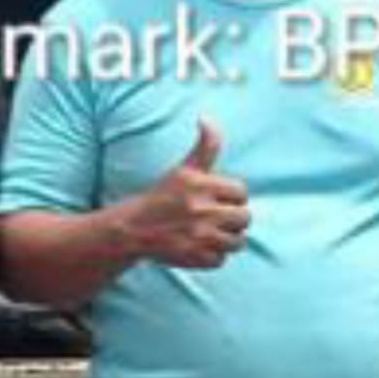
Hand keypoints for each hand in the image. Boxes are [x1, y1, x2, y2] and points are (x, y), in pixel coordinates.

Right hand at [127, 119, 249, 267]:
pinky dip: (214, 256)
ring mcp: (199, 236)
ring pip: (238, 242)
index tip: (218, 199)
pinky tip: (200, 246)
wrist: (133, 229)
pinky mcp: (196, 258)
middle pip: (245, 218)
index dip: (232, 196)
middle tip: (216, 217)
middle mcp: (201, 210)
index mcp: (200, 185)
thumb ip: (205, 146)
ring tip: (212, 233)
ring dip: (229, 239)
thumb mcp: (184, 169)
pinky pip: (222, 260)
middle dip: (233, 218)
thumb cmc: (163, 196)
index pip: (241, 192)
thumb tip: (206, 117)